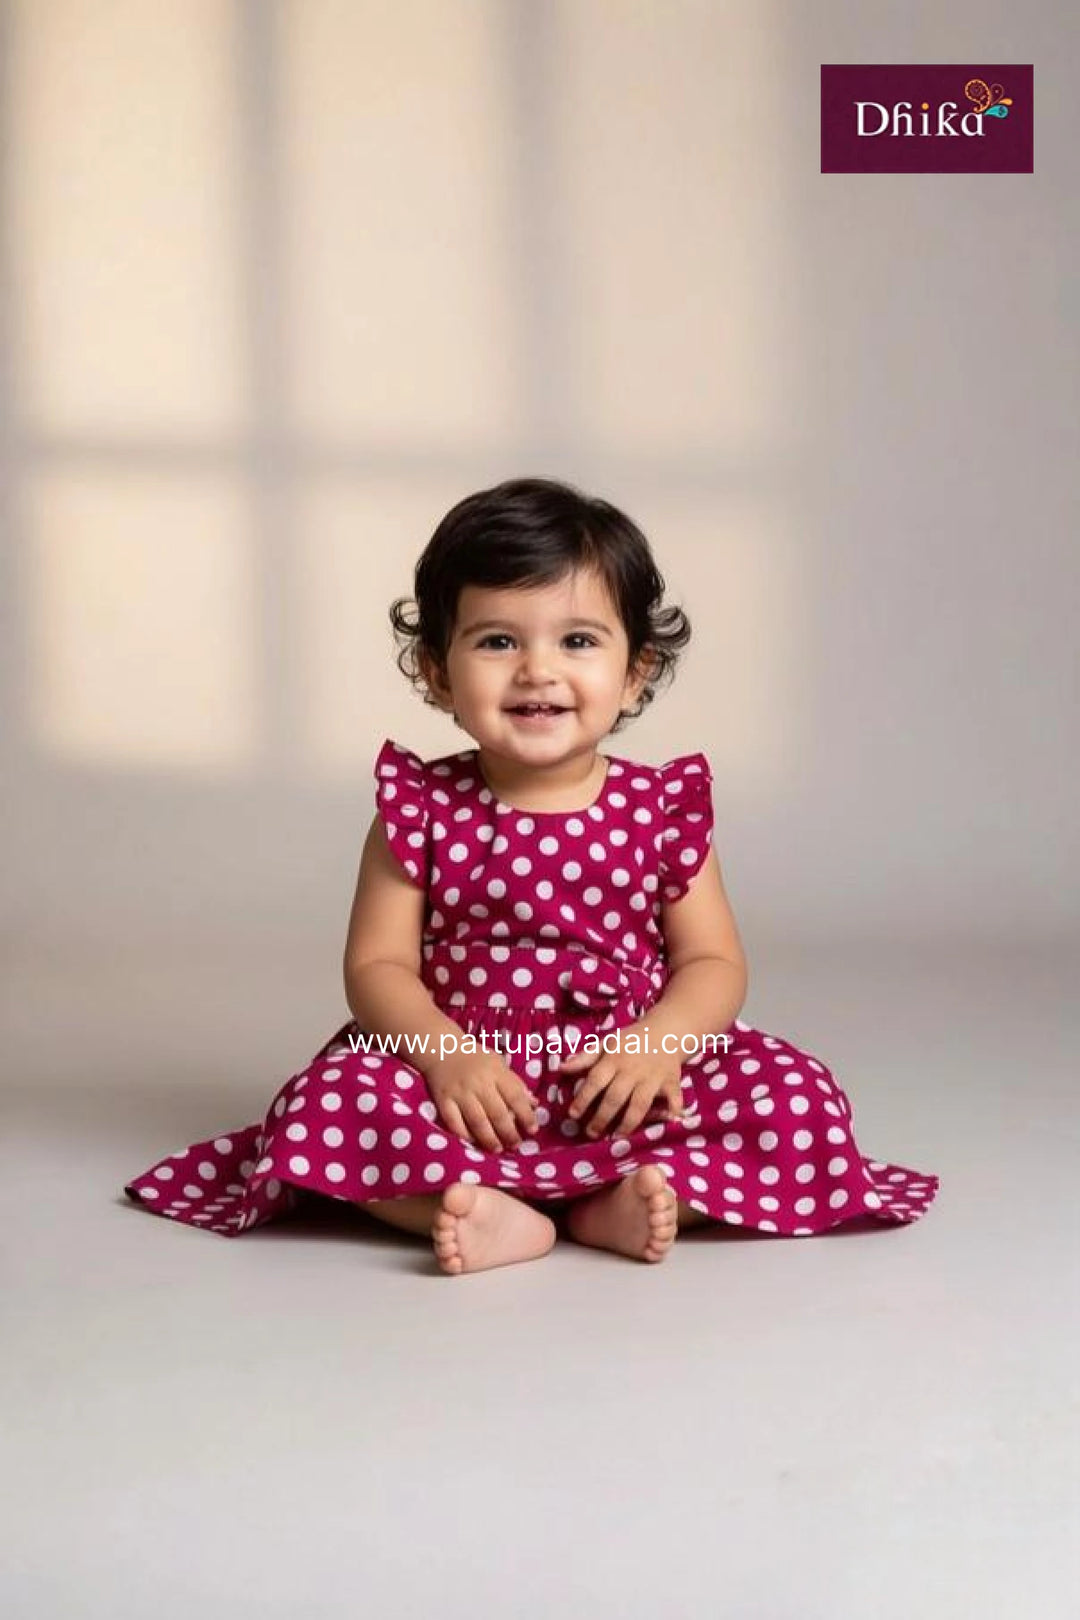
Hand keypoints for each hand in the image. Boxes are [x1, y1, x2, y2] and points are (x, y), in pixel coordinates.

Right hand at [422, 1050, 539, 1152]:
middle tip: (516, 1145)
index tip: (532, 1130)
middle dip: (509, 1132)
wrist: (442, 1049)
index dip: (525, 1115)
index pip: (515, 1096)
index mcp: (496, 1073)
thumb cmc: (476, 1059)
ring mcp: (460, 1093)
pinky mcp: (443, 1100)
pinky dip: (464, 1134)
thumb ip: (516, 1084)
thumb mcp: (499, 1065)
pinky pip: (454, 1122)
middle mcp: (479, 1083)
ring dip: (489, 1138)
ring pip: (477, 1120)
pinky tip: (473, 1142)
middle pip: (497, 1112)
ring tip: (498, 1149)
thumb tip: (534, 1104)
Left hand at [560, 1044, 684, 1139]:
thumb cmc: (630, 1041)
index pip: (595, 1080)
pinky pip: (672, 1100)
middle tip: (590, 1133)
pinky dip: (671, 1112)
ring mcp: (653, 1078)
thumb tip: (561, 1068)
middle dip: (602, 1118)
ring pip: (639, 1105)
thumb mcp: (606, 1043)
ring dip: (627, 1123)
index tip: (572, 1115)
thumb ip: (585, 1058)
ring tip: (616, 1136)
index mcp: (614, 1058)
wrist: (665, 1031)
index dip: (583, 1098)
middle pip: (615, 1097)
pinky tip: (665, 1124)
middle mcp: (632, 1070)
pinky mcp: (671, 1082)